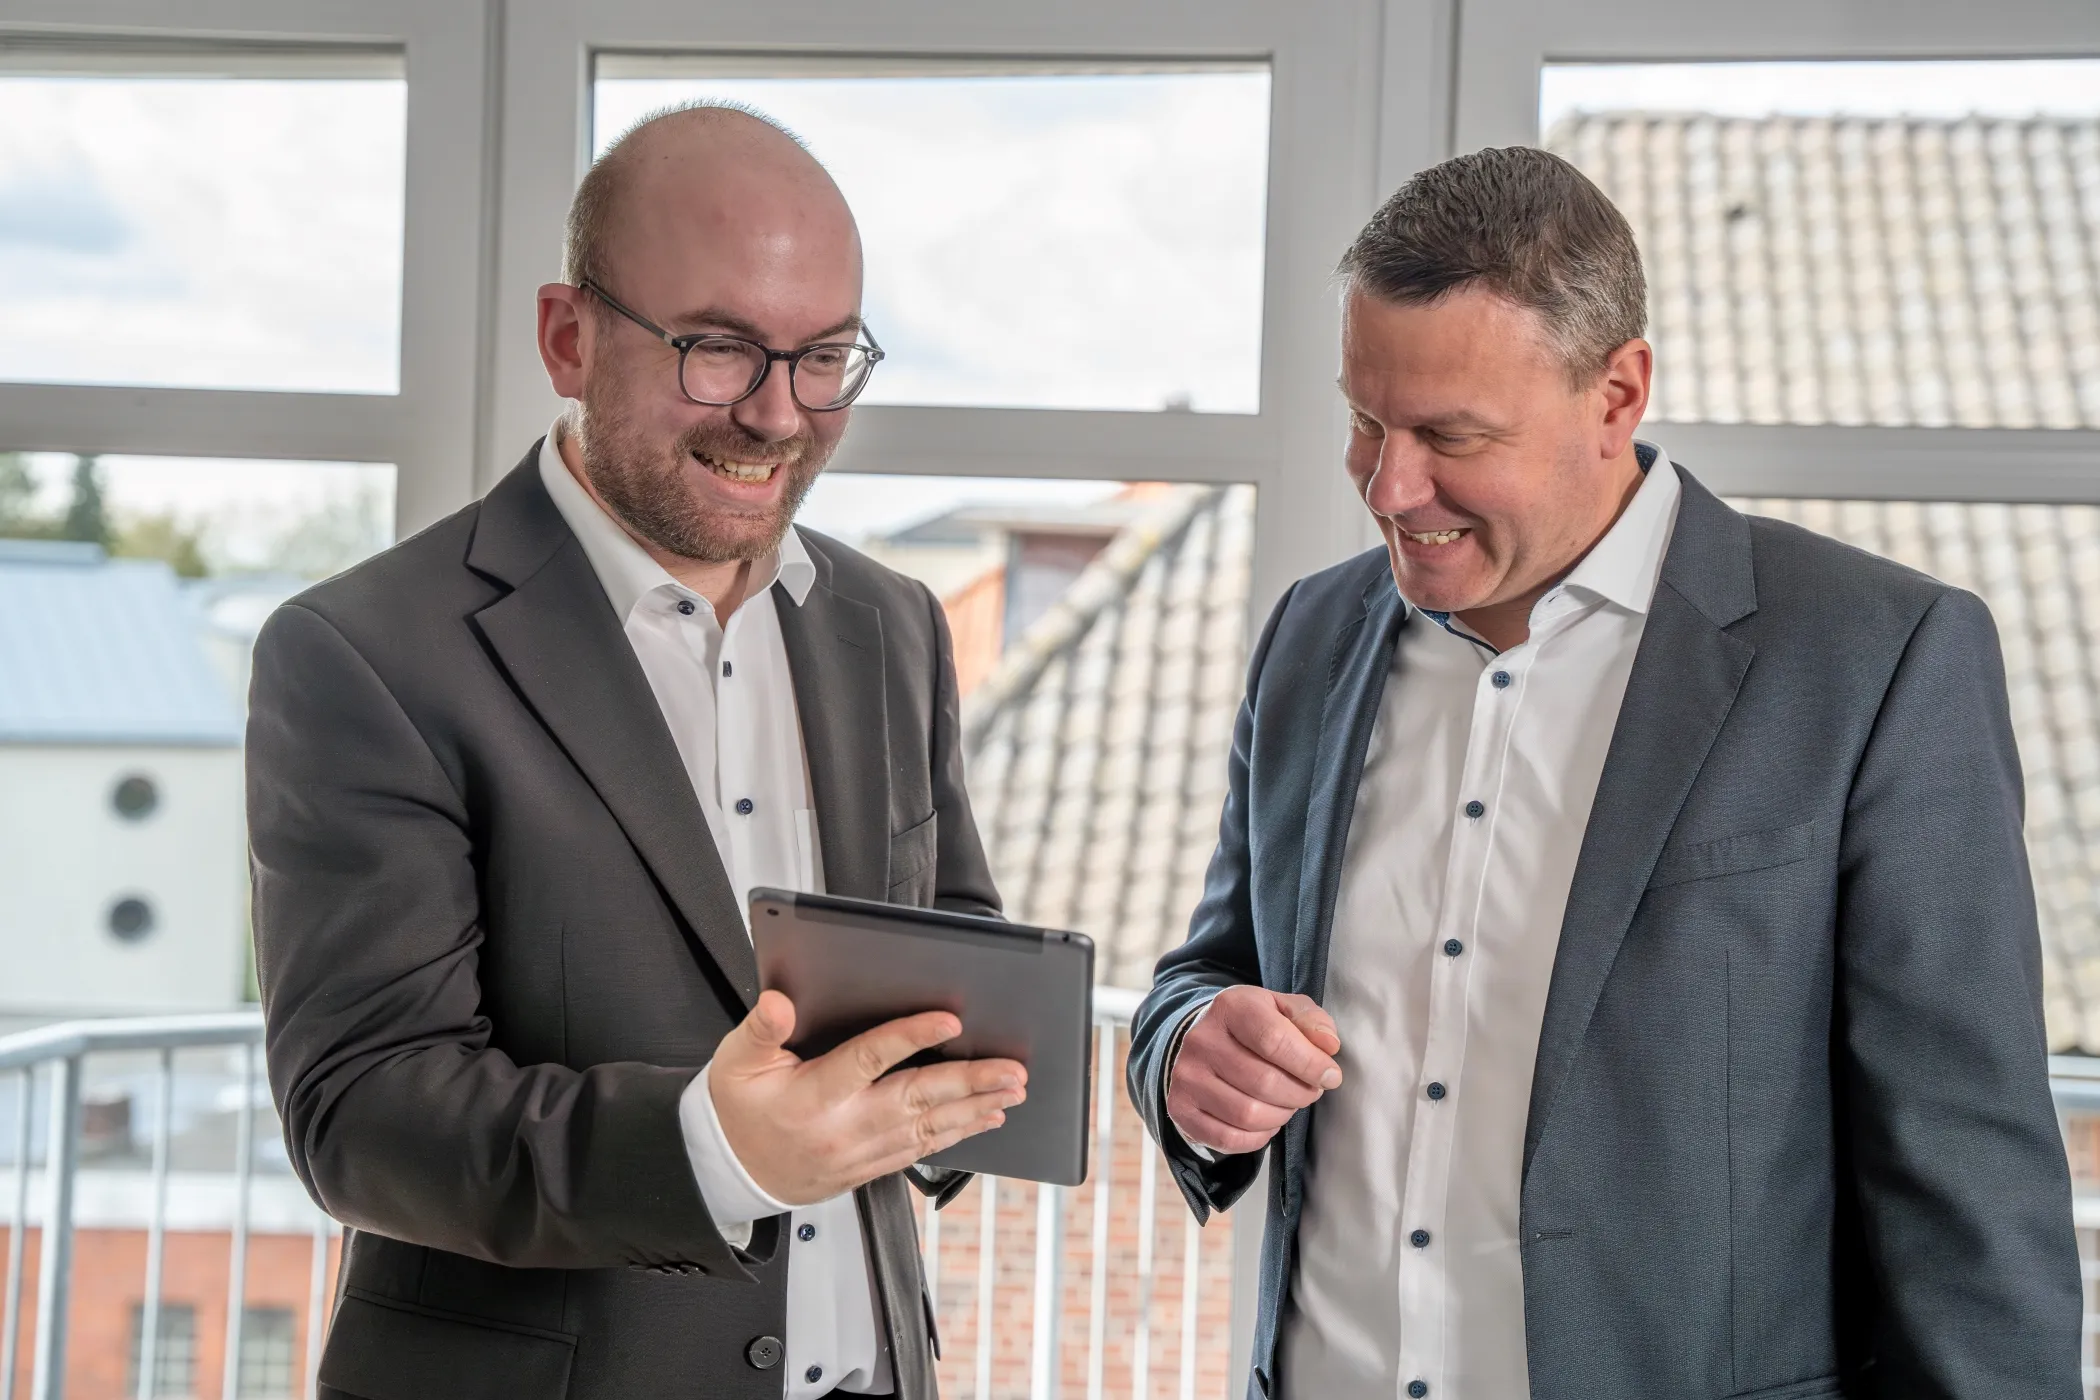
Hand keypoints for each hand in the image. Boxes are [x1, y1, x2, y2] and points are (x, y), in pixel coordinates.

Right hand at [710, 991, 1027, 1205]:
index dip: (910, 1038)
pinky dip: (958, 1134)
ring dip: (975, 1109)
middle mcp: (844, 1128)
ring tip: (1012, 1091)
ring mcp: (861, 1153)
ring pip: (928, 1129)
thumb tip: (779, 1002)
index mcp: (812, 1096)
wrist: (731, 1172)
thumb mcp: (736, 1061)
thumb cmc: (738, 1108)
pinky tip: (986, 1117)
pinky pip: (922, 1150)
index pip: (868, 1061)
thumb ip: (761, 1028)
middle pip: (916, 1101)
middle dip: (969, 1083)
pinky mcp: (870, 1167)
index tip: (949, 1020)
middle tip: (1011, 1069)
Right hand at [1165, 986, 1340, 1155]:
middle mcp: (1201, 1040)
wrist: (1201, 1040)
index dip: (1310, 1064)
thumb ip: (1310, 1020)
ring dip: (1281, 1116)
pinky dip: (1258, 1137)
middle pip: (1264, 1082)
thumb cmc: (1251, 1026)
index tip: (1331, 1075)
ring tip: (1288, 1103)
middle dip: (1300, 1093)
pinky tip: (1266, 1121)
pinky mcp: (1181, 1108)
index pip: (1275, 1040)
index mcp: (1230, 1007)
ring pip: (1248, 1114)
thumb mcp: (1281, 1009)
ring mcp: (1186, 1076)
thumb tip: (1329, 1045)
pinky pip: (1229, 1138)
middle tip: (1310, 1091)